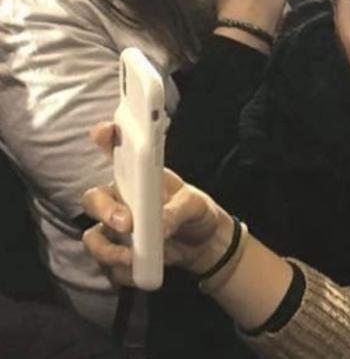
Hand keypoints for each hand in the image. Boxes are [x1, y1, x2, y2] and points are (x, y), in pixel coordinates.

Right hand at [80, 122, 236, 283]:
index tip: (104, 131)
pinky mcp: (117, 256)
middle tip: (126, 223)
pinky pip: (108, 266)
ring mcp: (113, 230)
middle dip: (104, 210)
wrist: (203, 245)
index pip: (115, 152)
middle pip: (92, 199)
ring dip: (108, 250)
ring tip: (132, 258)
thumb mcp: (196, 205)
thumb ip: (179, 211)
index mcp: (138, 178)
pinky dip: (123, 271)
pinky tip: (141, 272)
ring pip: (93, 238)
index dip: (105, 138)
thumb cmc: (195, 213)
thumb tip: (161, 226)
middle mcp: (119, 201)